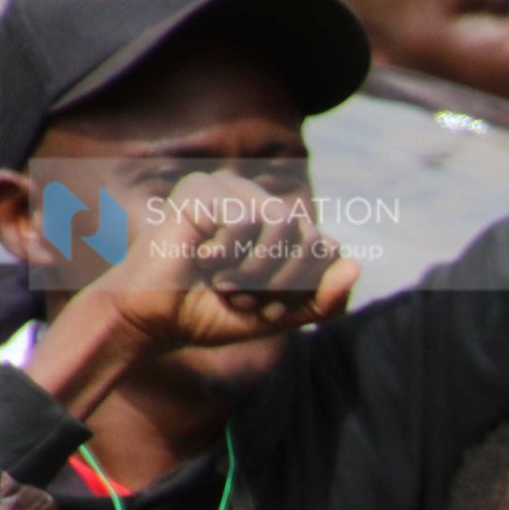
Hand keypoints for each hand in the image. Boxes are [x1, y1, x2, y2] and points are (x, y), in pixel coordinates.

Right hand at [78, 171, 358, 355]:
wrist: (152, 321)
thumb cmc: (211, 313)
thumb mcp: (280, 315)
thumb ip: (323, 299)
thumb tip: (356, 265)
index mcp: (278, 225)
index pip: (327, 248)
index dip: (304, 287)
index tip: (267, 306)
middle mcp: (257, 201)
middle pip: (309, 234)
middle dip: (280, 280)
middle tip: (240, 294)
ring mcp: (228, 189)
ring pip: (282, 222)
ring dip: (254, 269)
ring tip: (222, 279)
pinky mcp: (200, 188)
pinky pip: (244, 218)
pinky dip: (227, 252)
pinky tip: (201, 257)